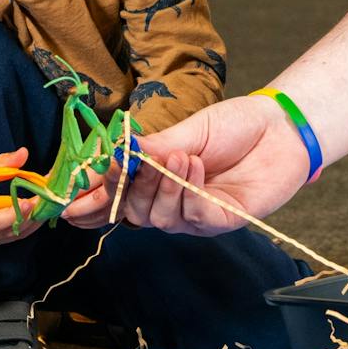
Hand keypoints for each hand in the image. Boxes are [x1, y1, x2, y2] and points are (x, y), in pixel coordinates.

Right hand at [0, 147, 39, 248]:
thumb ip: (0, 163)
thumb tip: (23, 153)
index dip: (14, 213)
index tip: (31, 201)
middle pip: (8, 231)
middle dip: (30, 216)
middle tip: (48, 199)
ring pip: (14, 235)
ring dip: (33, 220)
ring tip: (48, 203)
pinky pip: (13, 235)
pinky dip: (28, 224)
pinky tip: (40, 211)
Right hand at [61, 96, 309, 235]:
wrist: (279, 127)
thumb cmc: (233, 127)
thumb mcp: (185, 132)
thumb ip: (150, 150)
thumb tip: (112, 156)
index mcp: (156, 179)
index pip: (117, 197)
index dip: (91, 202)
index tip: (68, 203)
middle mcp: (171, 202)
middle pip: (133, 212)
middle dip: (129, 187)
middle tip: (135, 161)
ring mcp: (195, 214)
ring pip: (160, 219)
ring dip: (163, 187)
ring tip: (181, 155)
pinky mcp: (222, 221)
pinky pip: (194, 218)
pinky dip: (190, 192)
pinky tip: (196, 167)